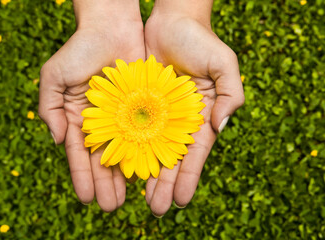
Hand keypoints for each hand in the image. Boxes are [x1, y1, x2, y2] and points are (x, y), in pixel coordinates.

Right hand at [38, 1, 144, 211]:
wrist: (112, 27)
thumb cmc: (80, 49)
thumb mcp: (54, 76)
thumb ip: (49, 109)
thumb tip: (59, 141)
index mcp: (80, 119)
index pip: (81, 154)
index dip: (82, 176)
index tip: (87, 198)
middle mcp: (103, 123)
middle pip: (104, 159)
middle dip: (106, 183)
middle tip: (111, 207)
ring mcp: (125, 117)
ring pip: (126, 152)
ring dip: (126, 176)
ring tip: (129, 199)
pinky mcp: (145, 108)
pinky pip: (147, 134)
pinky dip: (147, 153)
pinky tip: (149, 172)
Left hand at [144, 0, 243, 215]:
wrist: (172, 22)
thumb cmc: (201, 41)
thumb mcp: (224, 64)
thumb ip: (230, 94)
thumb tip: (219, 126)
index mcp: (199, 117)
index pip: (194, 154)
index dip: (188, 176)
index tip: (181, 200)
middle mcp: (177, 121)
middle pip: (170, 158)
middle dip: (164, 184)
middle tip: (157, 210)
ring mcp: (155, 114)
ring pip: (148, 150)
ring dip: (144, 175)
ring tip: (138, 201)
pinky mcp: (136, 104)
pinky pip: (130, 130)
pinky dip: (126, 149)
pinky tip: (120, 169)